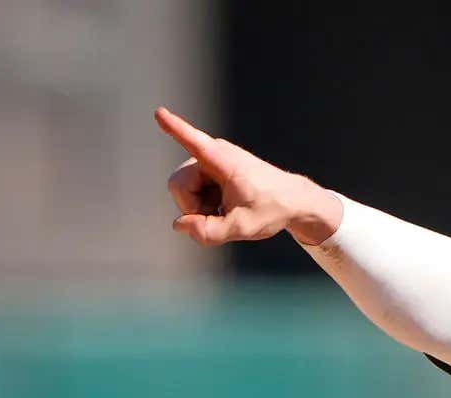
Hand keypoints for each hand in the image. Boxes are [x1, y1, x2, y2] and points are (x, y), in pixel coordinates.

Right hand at [155, 108, 343, 247]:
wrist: (291, 200)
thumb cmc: (271, 209)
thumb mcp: (242, 228)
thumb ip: (208, 232)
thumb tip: (178, 225)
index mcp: (222, 160)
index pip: (193, 142)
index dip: (174, 128)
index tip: (159, 112)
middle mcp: (212, 154)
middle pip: (178, 185)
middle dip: (191, 207)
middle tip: (219, 216)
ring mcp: (208, 161)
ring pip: (182, 190)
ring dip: (199, 207)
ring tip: (225, 210)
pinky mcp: (208, 170)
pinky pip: (191, 191)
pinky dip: (203, 205)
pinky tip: (223, 206)